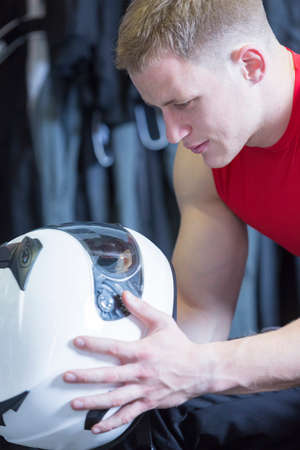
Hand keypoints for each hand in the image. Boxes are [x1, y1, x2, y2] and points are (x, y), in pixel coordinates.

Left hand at [63, 291, 209, 433]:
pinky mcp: (148, 403)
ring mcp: (144, 390)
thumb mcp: (163, 322)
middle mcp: (141, 372)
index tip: (77, 342)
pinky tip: (96, 427)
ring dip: (93, 402)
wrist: (200, 369)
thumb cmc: (180, 346)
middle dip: (86, 377)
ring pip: (115, 399)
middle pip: (109, 376)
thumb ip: (142, 308)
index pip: (114, 347)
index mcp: (142, 351)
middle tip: (67, 376)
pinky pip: (127, 415)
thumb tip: (126, 295)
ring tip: (75, 403)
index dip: (94, 344)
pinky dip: (111, 423)